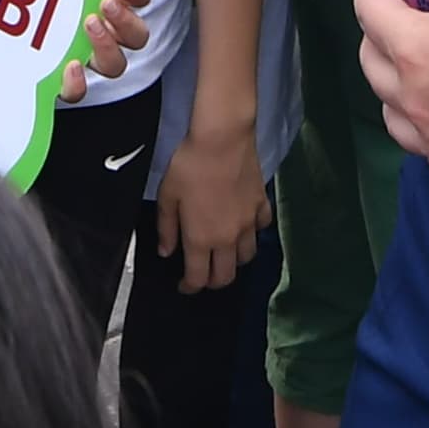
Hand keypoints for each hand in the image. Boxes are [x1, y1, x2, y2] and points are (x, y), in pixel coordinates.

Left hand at [73, 0, 152, 84]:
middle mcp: (105, 28)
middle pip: (137, 36)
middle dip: (126, 21)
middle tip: (103, 4)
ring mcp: (84, 53)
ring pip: (116, 66)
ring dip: (108, 48)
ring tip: (87, 25)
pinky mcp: (59, 75)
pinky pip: (78, 91)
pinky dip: (78, 83)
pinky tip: (69, 66)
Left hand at [156, 112, 261, 290]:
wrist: (222, 139)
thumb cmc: (189, 166)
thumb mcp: (167, 196)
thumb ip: (166, 229)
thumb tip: (166, 253)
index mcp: (200, 239)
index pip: (198, 278)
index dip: (190, 287)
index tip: (184, 285)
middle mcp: (228, 238)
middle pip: (226, 276)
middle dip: (213, 282)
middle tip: (204, 274)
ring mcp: (249, 223)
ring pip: (247, 256)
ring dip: (234, 260)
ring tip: (224, 252)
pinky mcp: (262, 206)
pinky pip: (261, 229)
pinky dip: (253, 233)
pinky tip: (245, 224)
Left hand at [352, 0, 428, 204]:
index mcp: (415, 51)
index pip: (369, 12)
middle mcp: (413, 102)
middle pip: (371, 64)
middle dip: (376, 35)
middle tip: (397, 21)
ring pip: (391, 114)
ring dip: (394, 88)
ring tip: (415, 75)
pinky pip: (425, 149)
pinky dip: (426, 128)